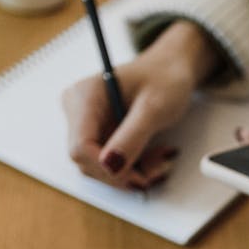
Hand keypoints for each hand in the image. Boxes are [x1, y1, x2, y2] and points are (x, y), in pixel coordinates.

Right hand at [62, 20, 221, 189]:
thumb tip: (110, 166)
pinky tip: (154, 156)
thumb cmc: (164, 79)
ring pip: (100, 167)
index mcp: (85, 96)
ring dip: (133, 172)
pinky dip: (134, 167)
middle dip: (124, 172)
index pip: (80, 146)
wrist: (170, 71)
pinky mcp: (99, 135)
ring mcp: (86, 125)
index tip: (138, 177)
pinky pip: (110, 164)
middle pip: (87, 161)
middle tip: (159, 168)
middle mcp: (78, 110)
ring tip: (161, 158)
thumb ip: (132, 136)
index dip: (106, 168)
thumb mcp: (154, 107)